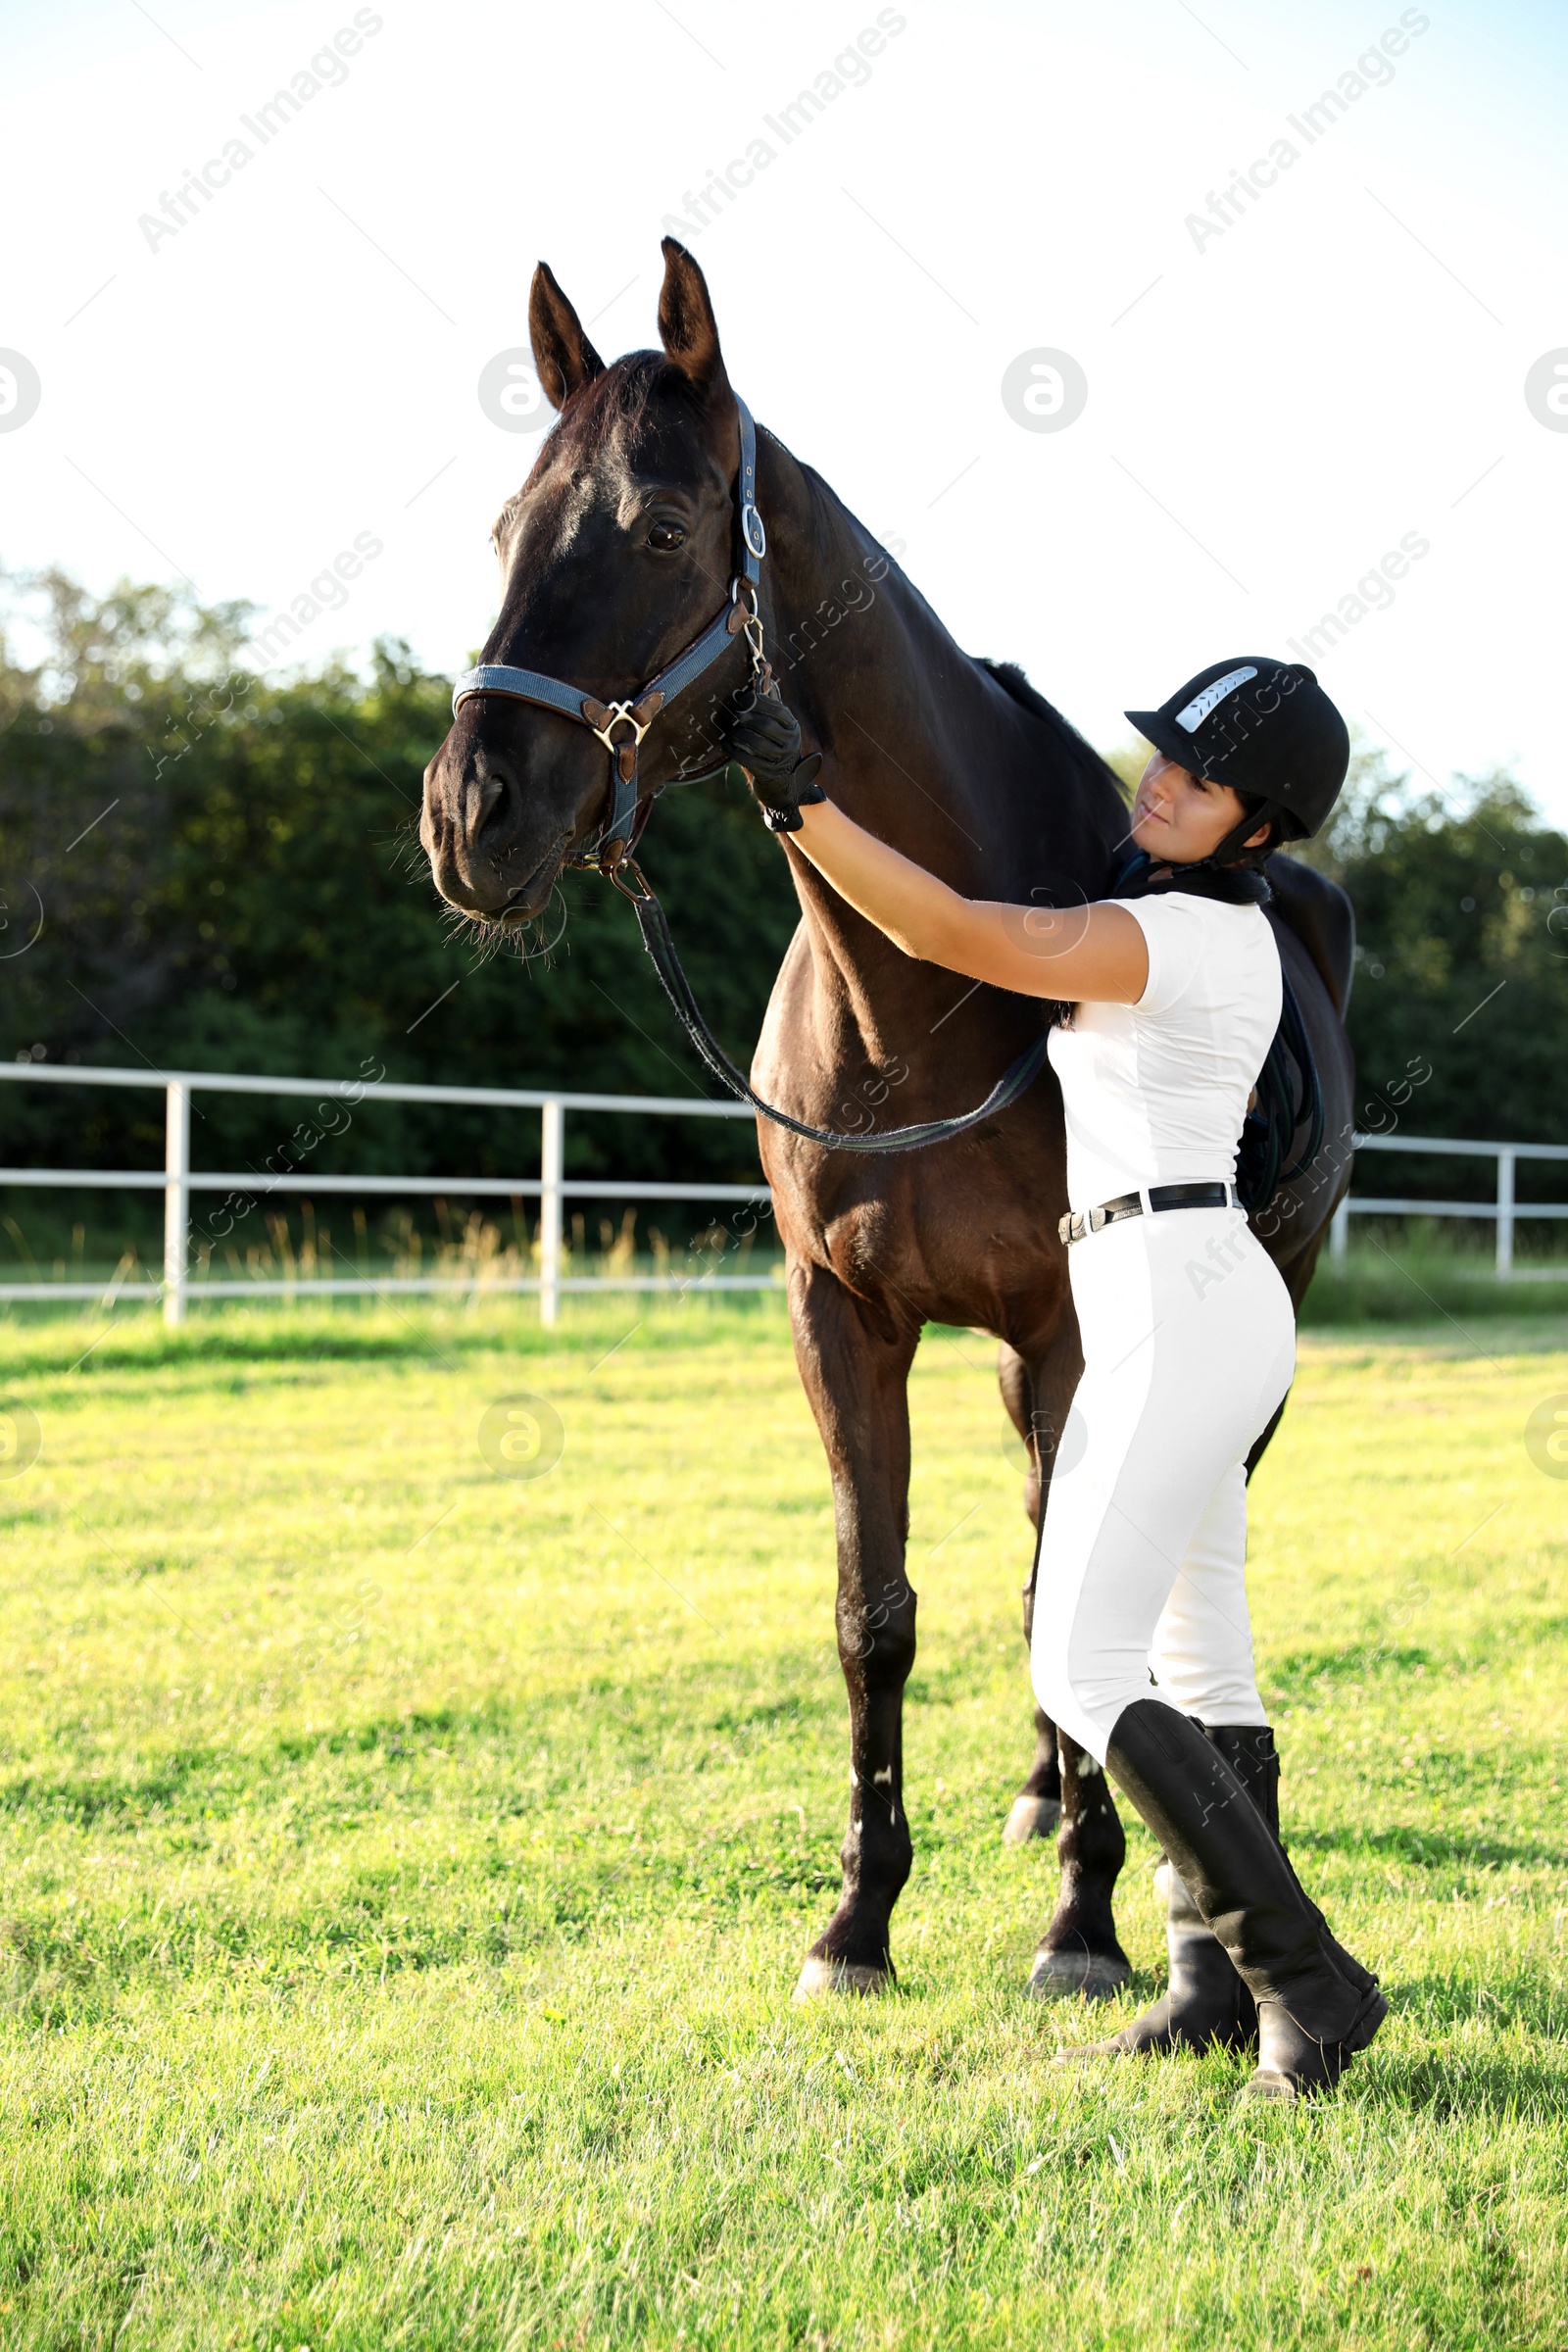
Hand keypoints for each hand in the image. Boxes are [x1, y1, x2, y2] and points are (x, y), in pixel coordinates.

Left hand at [723, 688, 824, 832]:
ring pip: (755, 743)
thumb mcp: (775, 720)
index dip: (754, 701)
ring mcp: (782, 760)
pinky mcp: (770, 774)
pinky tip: (725, 743)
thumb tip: (764, 663)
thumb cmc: (773, 744)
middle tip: (732, 715)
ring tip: (729, 730)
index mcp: (792, 725)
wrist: (784, 784)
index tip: (740, 700)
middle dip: (744, 719)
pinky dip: (733, 749)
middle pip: (764, 725)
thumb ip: (768, 693)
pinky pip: (748, 759)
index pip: (774, 707)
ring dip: (737, 735)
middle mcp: (791, 741)